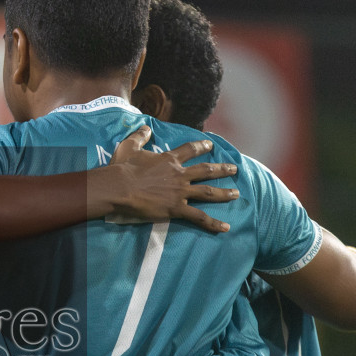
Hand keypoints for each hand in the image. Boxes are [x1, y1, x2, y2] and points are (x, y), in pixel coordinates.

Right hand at [104, 125, 237, 231]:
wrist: (119, 188)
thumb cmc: (122, 168)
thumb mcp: (129, 146)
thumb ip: (140, 136)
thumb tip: (146, 128)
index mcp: (169, 160)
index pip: (190, 150)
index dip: (202, 146)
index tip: (211, 145)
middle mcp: (179, 174)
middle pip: (206, 170)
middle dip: (222, 169)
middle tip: (234, 169)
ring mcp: (180, 192)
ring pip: (208, 192)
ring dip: (224, 193)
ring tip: (236, 194)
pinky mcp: (176, 208)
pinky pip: (199, 217)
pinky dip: (213, 223)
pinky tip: (225, 227)